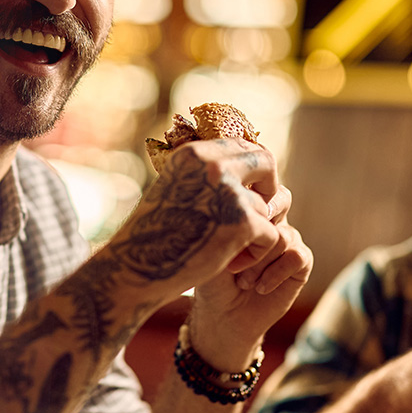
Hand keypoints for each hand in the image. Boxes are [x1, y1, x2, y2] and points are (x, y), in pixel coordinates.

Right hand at [109, 139, 280, 304]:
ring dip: (256, 232)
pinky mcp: (243, 223)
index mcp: (194, 154)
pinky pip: (271, 234)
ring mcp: (229, 193)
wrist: (139, 268)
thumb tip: (243, 166)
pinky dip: (257, 253)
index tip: (256, 189)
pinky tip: (235, 265)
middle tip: (262, 213)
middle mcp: (213, 165)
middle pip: (266, 162)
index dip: (256, 168)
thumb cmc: (155, 235)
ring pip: (267, 206)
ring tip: (230, 252)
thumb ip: (205, 175)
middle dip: (269, 188)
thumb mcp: (176, 189)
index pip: (243, 145)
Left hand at [189, 186, 312, 368]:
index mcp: (249, 209)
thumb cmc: (211, 278)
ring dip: (259, 260)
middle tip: (241, 243)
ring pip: (282, 235)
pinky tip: (258, 287)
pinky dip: (274, 273)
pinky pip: (296, 256)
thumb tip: (235, 201)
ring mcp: (288, 238)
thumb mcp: (211, 247)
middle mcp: (271, 220)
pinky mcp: (300, 261)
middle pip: (281, 198)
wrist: (223, 314)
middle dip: (261, 220)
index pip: (259, 182)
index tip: (230, 218)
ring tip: (242, 279)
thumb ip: (226, 222)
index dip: (249, 196)